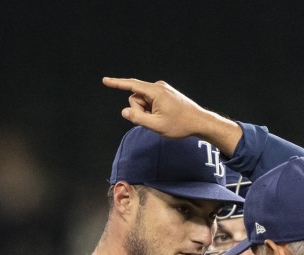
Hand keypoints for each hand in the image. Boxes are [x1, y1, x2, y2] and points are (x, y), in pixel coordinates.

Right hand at [101, 77, 241, 155]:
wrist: (199, 122)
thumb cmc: (180, 124)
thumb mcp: (156, 125)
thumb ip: (138, 118)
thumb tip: (125, 111)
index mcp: (156, 91)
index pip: (131, 86)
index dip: (116, 83)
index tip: (104, 80)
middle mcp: (158, 87)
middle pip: (136, 98)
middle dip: (139, 110)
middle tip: (153, 121)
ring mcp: (161, 90)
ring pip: (142, 101)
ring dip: (146, 112)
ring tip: (160, 119)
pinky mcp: (164, 94)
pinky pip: (149, 102)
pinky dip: (151, 111)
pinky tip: (163, 116)